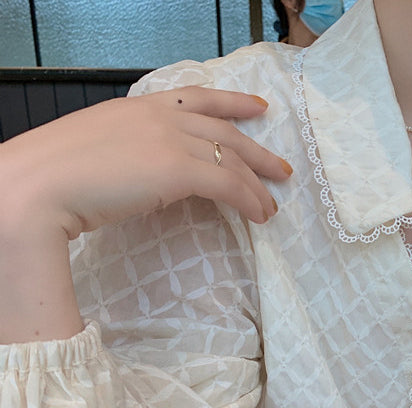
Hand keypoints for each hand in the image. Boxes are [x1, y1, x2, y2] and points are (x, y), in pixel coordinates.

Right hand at [0, 86, 291, 342]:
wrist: (40, 184)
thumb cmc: (58, 175)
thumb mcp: (101, 149)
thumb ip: (133, 151)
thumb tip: (153, 174)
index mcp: (140, 107)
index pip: (198, 98)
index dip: (234, 102)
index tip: (258, 109)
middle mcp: (161, 117)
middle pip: (226, 130)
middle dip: (259, 151)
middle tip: (282, 169)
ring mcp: (170, 140)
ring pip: (232, 159)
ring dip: (257, 185)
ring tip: (272, 206)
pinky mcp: (178, 169)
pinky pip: (228, 184)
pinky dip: (249, 201)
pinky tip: (260, 216)